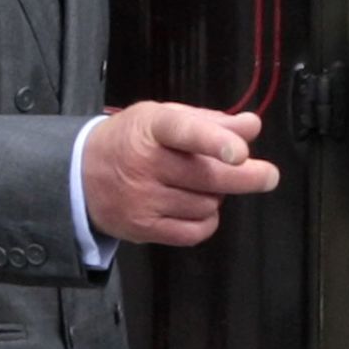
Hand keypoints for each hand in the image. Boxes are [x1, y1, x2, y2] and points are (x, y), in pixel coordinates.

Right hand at [80, 101, 279, 245]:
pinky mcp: (144, 228)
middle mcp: (144, 163)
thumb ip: (211, 122)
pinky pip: (195, 231)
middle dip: (245, 176)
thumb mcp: (164, 117)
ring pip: (207, 203)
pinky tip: (197, 207)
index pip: (184, 131)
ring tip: (199, 185)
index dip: (214, 140)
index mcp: (151, 127)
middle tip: (267, 175)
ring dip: (216, 196)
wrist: (81, 174)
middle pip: (208, 176)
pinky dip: (206, 220)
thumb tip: (252, 126)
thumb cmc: (132, 140)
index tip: (240, 152)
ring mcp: (143, 199)